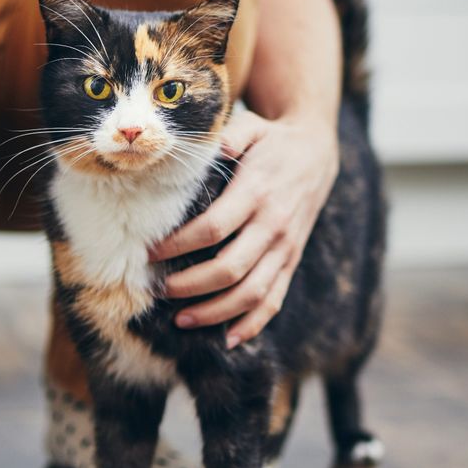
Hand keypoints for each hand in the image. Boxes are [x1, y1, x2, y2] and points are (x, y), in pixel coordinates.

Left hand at [149, 110, 338, 348]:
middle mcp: (273, 225)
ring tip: (182, 320)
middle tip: (159, 290)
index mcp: (257, 192)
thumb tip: (207, 149)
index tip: (151, 253)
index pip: (213, 228)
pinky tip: (228, 340)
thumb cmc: (271, 140)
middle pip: (229, 269)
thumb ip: (227, 138)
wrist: (316, 151)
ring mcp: (285, 248)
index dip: (179, 246)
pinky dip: (253, 325)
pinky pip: (274, 300)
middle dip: (190, 286)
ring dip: (215, 312)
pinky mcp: (291, 261)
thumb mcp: (250, 127)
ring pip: (251, 293)